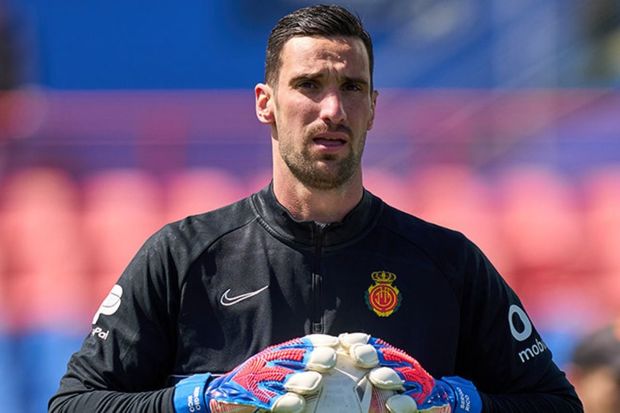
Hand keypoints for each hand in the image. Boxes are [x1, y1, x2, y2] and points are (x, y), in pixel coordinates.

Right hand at [173, 334, 337, 412]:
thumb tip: (334, 360)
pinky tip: (295, 405)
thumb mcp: (281, 371)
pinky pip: (264, 398)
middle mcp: (268, 362)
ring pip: (280, 377)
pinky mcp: (248, 395)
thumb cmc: (259, 386)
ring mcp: (257, 378)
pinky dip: (279, 401)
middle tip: (331, 359)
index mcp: (278, 355)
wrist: (222, 396)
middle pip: (293, 357)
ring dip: (298, 379)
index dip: (318, 342)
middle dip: (312, 357)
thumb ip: (303, 367)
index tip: (337, 342)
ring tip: (316, 382)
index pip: (300, 345)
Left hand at [339, 333, 481, 412]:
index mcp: (389, 357)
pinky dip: (405, 402)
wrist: (439, 400)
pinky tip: (393, 404)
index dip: (359, 340)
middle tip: (356, 354)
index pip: (373, 344)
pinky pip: (417, 399)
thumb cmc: (399, 389)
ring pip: (402, 374)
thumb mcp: (382, 374)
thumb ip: (362, 368)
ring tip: (376, 377)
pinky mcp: (428, 396)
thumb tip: (334, 355)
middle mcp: (403, 364)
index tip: (343, 340)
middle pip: (386, 355)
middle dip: (371, 353)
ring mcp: (416, 380)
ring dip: (389, 374)